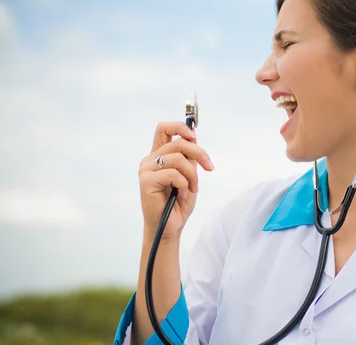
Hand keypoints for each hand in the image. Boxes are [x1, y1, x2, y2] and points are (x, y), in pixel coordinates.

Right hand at [138, 121, 213, 239]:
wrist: (170, 227)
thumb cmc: (178, 203)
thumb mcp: (189, 176)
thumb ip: (189, 158)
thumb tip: (194, 138)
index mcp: (159, 155)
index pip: (164, 128)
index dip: (180, 127)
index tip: (195, 137)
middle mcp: (150, 159)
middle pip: (178, 142)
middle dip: (199, 153)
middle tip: (209, 168)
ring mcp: (146, 169)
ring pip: (178, 158)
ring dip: (192, 174)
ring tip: (192, 188)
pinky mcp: (146, 181)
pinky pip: (173, 173)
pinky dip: (184, 184)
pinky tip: (182, 195)